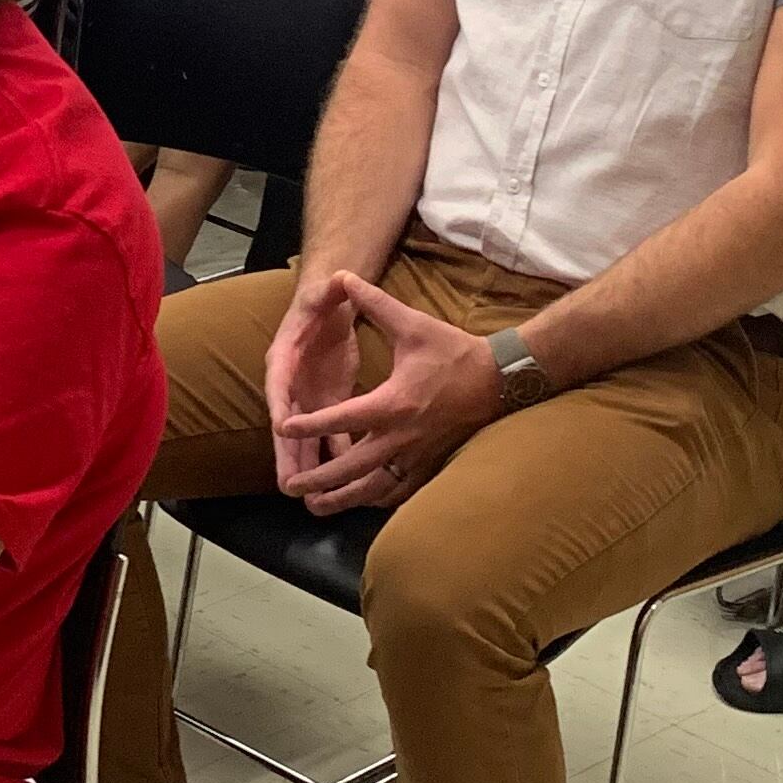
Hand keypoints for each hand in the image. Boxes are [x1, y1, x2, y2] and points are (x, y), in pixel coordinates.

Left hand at [278, 274, 497, 513]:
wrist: (498, 380)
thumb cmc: (452, 352)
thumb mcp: (412, 324)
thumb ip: (374, 303)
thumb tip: (343, 276)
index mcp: (394, 403)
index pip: (344, 418)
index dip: (312, 423)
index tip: (284, 428)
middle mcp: (402, 436)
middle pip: (353, 467)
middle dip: (319, 479)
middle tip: (290, 485)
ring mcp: (417, 456)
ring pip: (374, 488)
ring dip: (343, 498)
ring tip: (315, 506)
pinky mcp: (429, 466)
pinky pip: (397, 491)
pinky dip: (374, 499)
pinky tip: (357, 501)